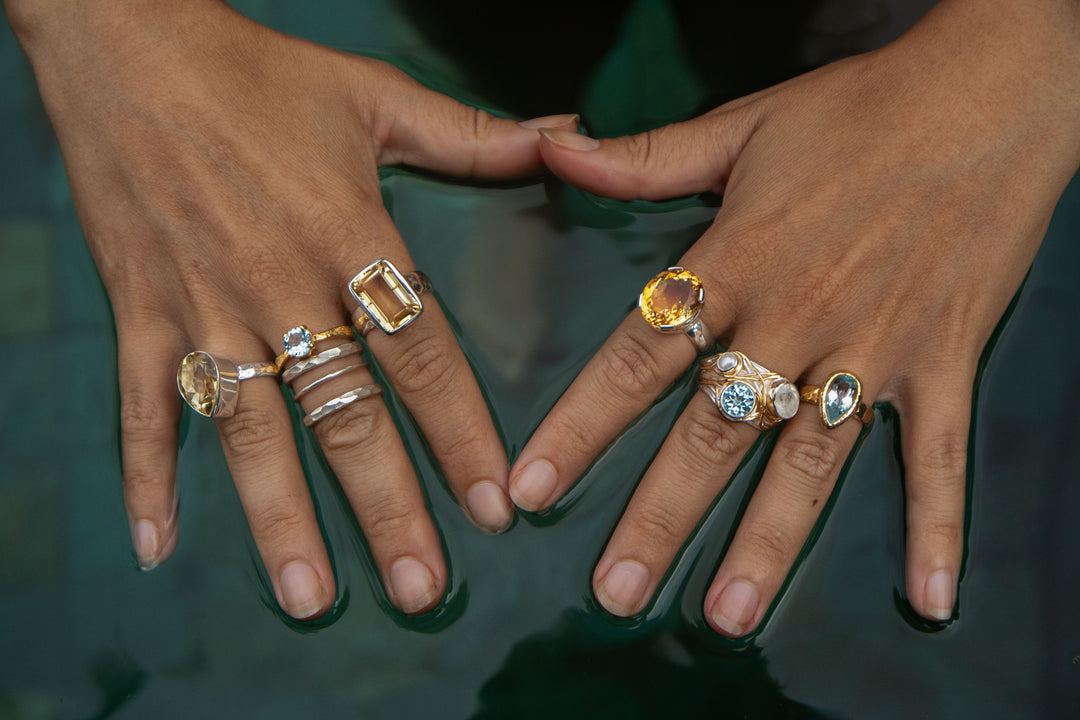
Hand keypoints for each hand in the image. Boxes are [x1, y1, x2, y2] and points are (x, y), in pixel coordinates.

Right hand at [7, 0, 575, 618]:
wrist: (125, 44)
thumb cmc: (258, 72)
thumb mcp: (375, 93)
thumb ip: (474, 135)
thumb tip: (568, 137)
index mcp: (347, 233)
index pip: (420, 352)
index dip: (460, 432)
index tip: (493, 506)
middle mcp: (278, 283)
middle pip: (344, 412)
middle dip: (386, 507)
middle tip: (423, 587)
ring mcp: (202, 304)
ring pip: (249, 430)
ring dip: (279, 518)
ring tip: (311, 595)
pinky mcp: (140, 309)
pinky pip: (141, 404)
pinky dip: (145, 474)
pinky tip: (156, 545)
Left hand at [510, 0, 1079, 633]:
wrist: (991, 95)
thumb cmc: (859, 110)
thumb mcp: (741, 125)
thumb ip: (642, 158)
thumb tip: (552, 151)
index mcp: (737, 261)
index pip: (638, 356)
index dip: (581, 426)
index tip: (531, 489)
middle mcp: (797, 317)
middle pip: (713, 432)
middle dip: (660, 515)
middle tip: (616, 589)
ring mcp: (874, 348)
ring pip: (810, 461)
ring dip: (769, 541)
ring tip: (728, 614)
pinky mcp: (942, 361)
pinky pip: (938, 455)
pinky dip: (937, 526)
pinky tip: (929, 597)